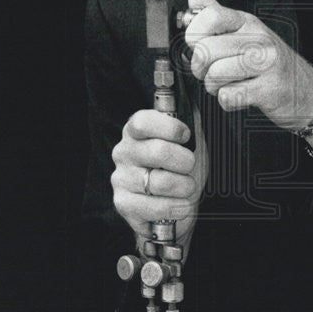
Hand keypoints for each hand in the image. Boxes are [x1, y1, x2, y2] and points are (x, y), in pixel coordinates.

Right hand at [110, 105, 208, 260]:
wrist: (176, 202)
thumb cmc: (180, 167)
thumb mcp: (189, 140)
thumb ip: (189, 119)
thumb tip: (190, 103)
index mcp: (136, 131)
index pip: (143, 122)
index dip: (170, 127)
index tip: (186, 136)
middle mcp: (124, 152)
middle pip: (158, 152)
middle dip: (185, 161)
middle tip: (189, 166)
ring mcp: (121, 178)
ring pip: (160, 182)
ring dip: (184, 187)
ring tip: (186, 187)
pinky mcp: (123, 204)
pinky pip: (154, 207)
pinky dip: (175, 207)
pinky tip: (180, 204)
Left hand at [183, 0, 312, 147]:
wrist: (306, 90)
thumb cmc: (271, 63)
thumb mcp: (246, 32)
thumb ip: (218, 15)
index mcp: (248, 23)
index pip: (210, 16)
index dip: (194, 34)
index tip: (198, 44)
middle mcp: (259, 39)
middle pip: (207, 49)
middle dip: (200, 68)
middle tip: (209, 71)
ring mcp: (266, 64)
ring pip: (215, 74)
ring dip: (213, 86)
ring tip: (225, 84)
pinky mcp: (269, 89)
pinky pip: (229, 96)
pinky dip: (227, 101)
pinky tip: (238, 94)